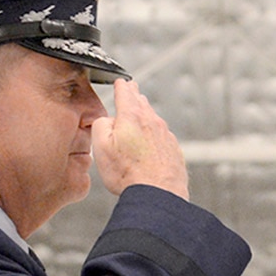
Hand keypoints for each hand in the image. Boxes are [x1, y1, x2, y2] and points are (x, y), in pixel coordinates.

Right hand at [92, 80, 189, 198]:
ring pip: (154, 120)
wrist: (158, 194)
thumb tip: (108, 120)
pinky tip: (151, 143)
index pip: (126, 93)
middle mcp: (153, 123)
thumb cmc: (128, 174)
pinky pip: (163, 137)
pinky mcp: (175, 151)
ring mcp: (166, 137)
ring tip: (141, 113)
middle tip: (133, 90)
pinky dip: (155, 135)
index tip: (122, 82)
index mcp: (133, 117)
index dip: (122, 86)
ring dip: (146, 115)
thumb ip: (100, 125)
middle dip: (135, 97)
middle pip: (142, 104)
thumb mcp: (101, 146)